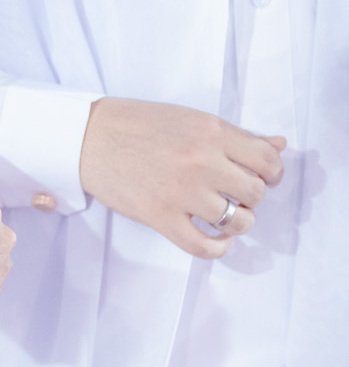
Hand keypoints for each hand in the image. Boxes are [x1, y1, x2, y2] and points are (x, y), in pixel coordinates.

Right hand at [76, 98, 285, 258]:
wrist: (89, 137)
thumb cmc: (138, 124)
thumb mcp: (191, 118)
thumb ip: (236, 135)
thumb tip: (278, 144)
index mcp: (211, 132)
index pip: (266, 160)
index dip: (273, 173)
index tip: (264, 177)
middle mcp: (201, 161)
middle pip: (256, 193)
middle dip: (253, 197)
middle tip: (238, 195)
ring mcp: (181, 191)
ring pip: (237, 221)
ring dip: (239, 223)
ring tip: (226, 216)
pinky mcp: (160, 216)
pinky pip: (204, 246)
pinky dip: (219, 248)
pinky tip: (219, 240)